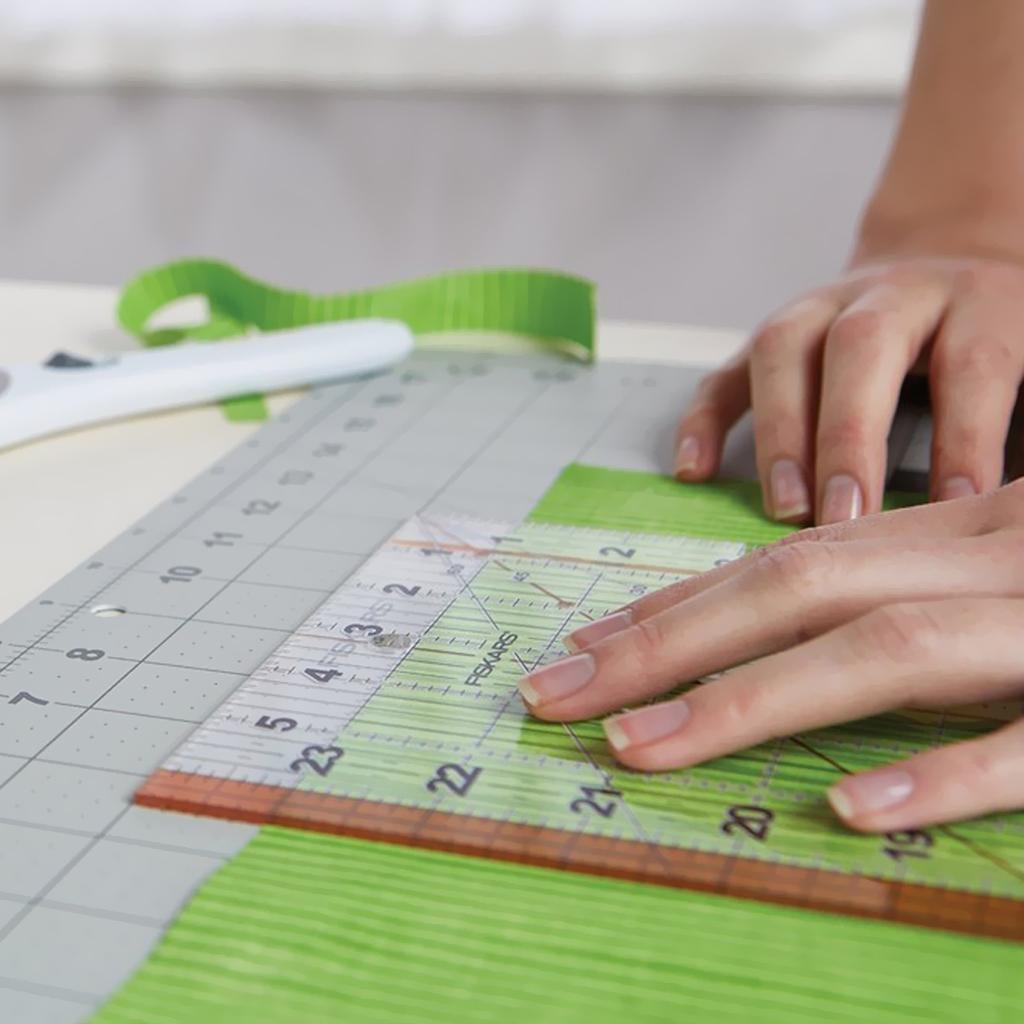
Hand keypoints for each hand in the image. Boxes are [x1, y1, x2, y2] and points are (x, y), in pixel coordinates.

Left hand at [516, 483, 1023, 831]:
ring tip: (637, 746)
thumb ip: (902, 588)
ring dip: (749, 700)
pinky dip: (938, 772)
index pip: (787, 565)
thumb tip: (784, 626)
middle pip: (799, 589)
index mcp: (948, 541)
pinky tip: (844, 807)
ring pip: (887, 651)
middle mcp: (980, 564)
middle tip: (554, 695)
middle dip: (666, 643)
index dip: (678, 604)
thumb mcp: (991, 567)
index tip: (584, 645)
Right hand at [673, 255, 1023, 523]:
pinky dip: (704, 421)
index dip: (965, 441)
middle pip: (860, 347)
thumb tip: (1001, 505)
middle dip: (846, 436)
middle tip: (841, 518)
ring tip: (783, 506)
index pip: (971, 366)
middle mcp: (893, 294)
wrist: (948, 261)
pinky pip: (727, 371)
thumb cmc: (999, 337)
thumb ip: (1021, 426)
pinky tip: (694, 471)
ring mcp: (821, 307)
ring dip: (779, 431)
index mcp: (979, 301)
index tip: (956, 512)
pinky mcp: (773, 335)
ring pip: (784, 349)